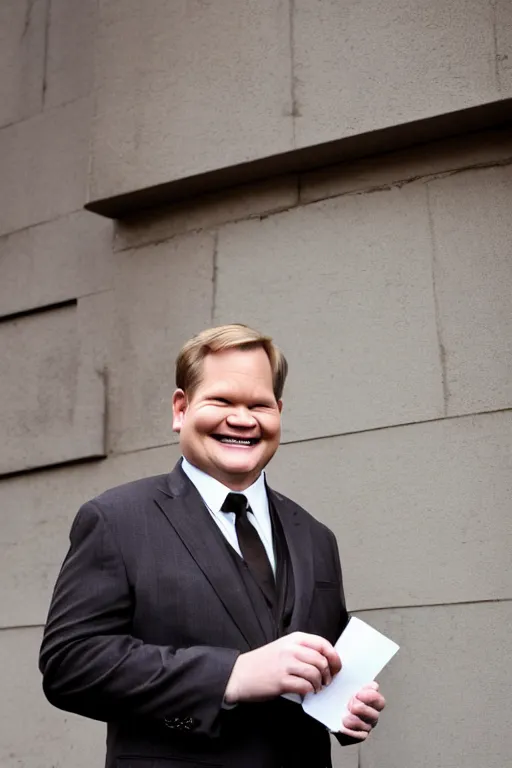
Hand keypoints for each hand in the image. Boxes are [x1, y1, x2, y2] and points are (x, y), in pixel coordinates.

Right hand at [224, 632, 340, 703]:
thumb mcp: (283, 647)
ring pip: (315, 673)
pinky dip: (309, 691)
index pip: (323, 644)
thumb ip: (302, 650)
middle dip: (328, 674)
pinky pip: (304, 686)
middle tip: (325, 682)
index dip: (334, 657)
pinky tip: (306, 692)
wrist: (240, 674)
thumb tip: (326, 660)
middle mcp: (291, 649)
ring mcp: (286, 664)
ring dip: (319, 684)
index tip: (336, 668)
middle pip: (322, 660)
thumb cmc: (263, 662)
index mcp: (294, 638)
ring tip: (315, 688)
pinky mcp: (281, 681)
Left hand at [339, 682, 385, 739]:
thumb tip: (364, 680)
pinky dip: (351, 732)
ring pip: (367, 726)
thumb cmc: (339, 696)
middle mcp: (371, 714)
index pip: (379, 700)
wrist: (329, 711)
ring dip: (355, 721)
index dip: (371, 697)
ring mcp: (366, 726)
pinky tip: (343, 727)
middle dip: (362, 709)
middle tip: (351, 705)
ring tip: (345, 717)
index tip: (358, 693)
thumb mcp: (346, 684)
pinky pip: (359, 737)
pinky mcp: (359, 736)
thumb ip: (354, 681)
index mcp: (371, 701)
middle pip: (374, 714)